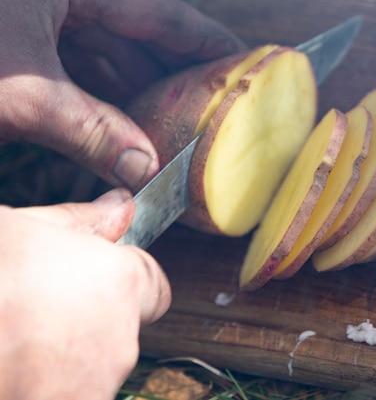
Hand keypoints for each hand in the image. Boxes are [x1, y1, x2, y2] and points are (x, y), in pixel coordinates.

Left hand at [0, 0, 245, 190]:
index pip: (160, 12)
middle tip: (209, 114)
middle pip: (137, 37)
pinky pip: (73, 64)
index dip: (205, 41)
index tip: (243, 63)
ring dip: (134, 95)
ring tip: (171, 130)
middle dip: (170, 79)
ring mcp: (40, 11)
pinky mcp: (21, 36)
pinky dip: (96, 96)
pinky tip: (121, 127)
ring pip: (105, 54)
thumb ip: (88, 131)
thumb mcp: (21, 94)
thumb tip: (145, 171)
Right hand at [0, 188, 170, 399]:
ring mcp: (98, 383)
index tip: (87, 275)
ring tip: (12, 339)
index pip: (149, 279)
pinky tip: (12, 367)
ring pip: (96, 360)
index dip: (118, 275)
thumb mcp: (12, 230)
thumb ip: (75, 220)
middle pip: (121, 321)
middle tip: (34, 309)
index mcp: (118, 280)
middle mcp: (121, 336)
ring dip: (64, 351)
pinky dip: (48, 381)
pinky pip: (73, 389)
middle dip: (87, 314)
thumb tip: (118, 206)